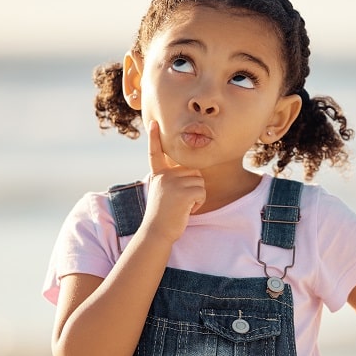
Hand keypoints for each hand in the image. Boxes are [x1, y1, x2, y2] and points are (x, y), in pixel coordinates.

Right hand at [142, 121, 205, 242]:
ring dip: (196, 196)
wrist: (157, 232)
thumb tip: (192, 173)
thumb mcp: (161, 192)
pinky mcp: (184, 192)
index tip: (153, 123)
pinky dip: (199, 203)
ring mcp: (174, 182)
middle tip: (180, 201)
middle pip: (192, 171)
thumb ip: (171, 179)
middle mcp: (165, 175)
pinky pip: (202, 192)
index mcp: (158, 175)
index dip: (153, 137)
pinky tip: (187, 210)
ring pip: (199, 182)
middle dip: (193, 186)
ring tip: (182, 206)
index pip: (155, 153)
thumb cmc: (162, 215)